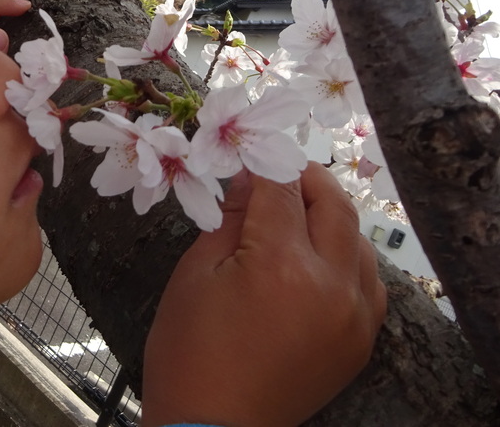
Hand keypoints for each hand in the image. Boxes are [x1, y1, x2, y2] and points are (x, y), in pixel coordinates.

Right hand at [142, 162, 385, 426]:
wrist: (212, 426)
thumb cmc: (188, 349)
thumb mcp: (195, 273)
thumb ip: (230, 219)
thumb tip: (249, 179)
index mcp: (281, 265)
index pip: (282, 189)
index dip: (262, 166)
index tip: (246, 157)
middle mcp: (331, 285)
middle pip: (333, 204)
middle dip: (304, 179)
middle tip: (275, 173)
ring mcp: (354, 315)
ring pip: (358, 239)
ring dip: (329, 216)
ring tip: (294, 214)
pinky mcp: (360, 339)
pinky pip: (368, 280)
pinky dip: (346, 257)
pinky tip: (317, 256)